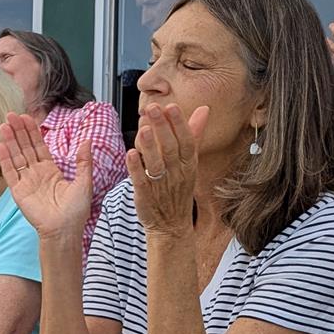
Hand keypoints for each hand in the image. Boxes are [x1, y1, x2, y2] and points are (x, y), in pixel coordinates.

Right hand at [0, 115, 96, 240]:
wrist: (64, 230)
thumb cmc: (76, 211)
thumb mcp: (85, 182)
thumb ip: (84, 161)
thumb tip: (87, 140)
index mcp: (51, 170)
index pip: (39, 146)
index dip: (32, 131)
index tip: (27, 117)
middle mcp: (37, 174)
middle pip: (25, 148)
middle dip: (18, 131)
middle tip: (12, 115)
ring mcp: (26, 182)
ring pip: (16, 157)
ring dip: (10, 141)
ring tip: (4, 125)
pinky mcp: (18, 192)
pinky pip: (10, 173)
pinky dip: (5, 160)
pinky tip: (1, 146)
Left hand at [126, 101, 206, 232]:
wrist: (171, 226)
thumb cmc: (179, 189)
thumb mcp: (190, 163)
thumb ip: (194, 135)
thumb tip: (204, 109)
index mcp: (188, 165)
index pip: (186, 142)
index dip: (179, 124)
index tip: (171, 107)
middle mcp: (176, 174)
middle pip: (170, 149)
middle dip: (162, 128)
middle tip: (153, 108)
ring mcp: (161, 186)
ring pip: (156, 164)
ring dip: (149, 146)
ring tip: (143, 129)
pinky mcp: (145, 196)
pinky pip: (141, 181)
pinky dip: (136, 168)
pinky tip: (130, 153)